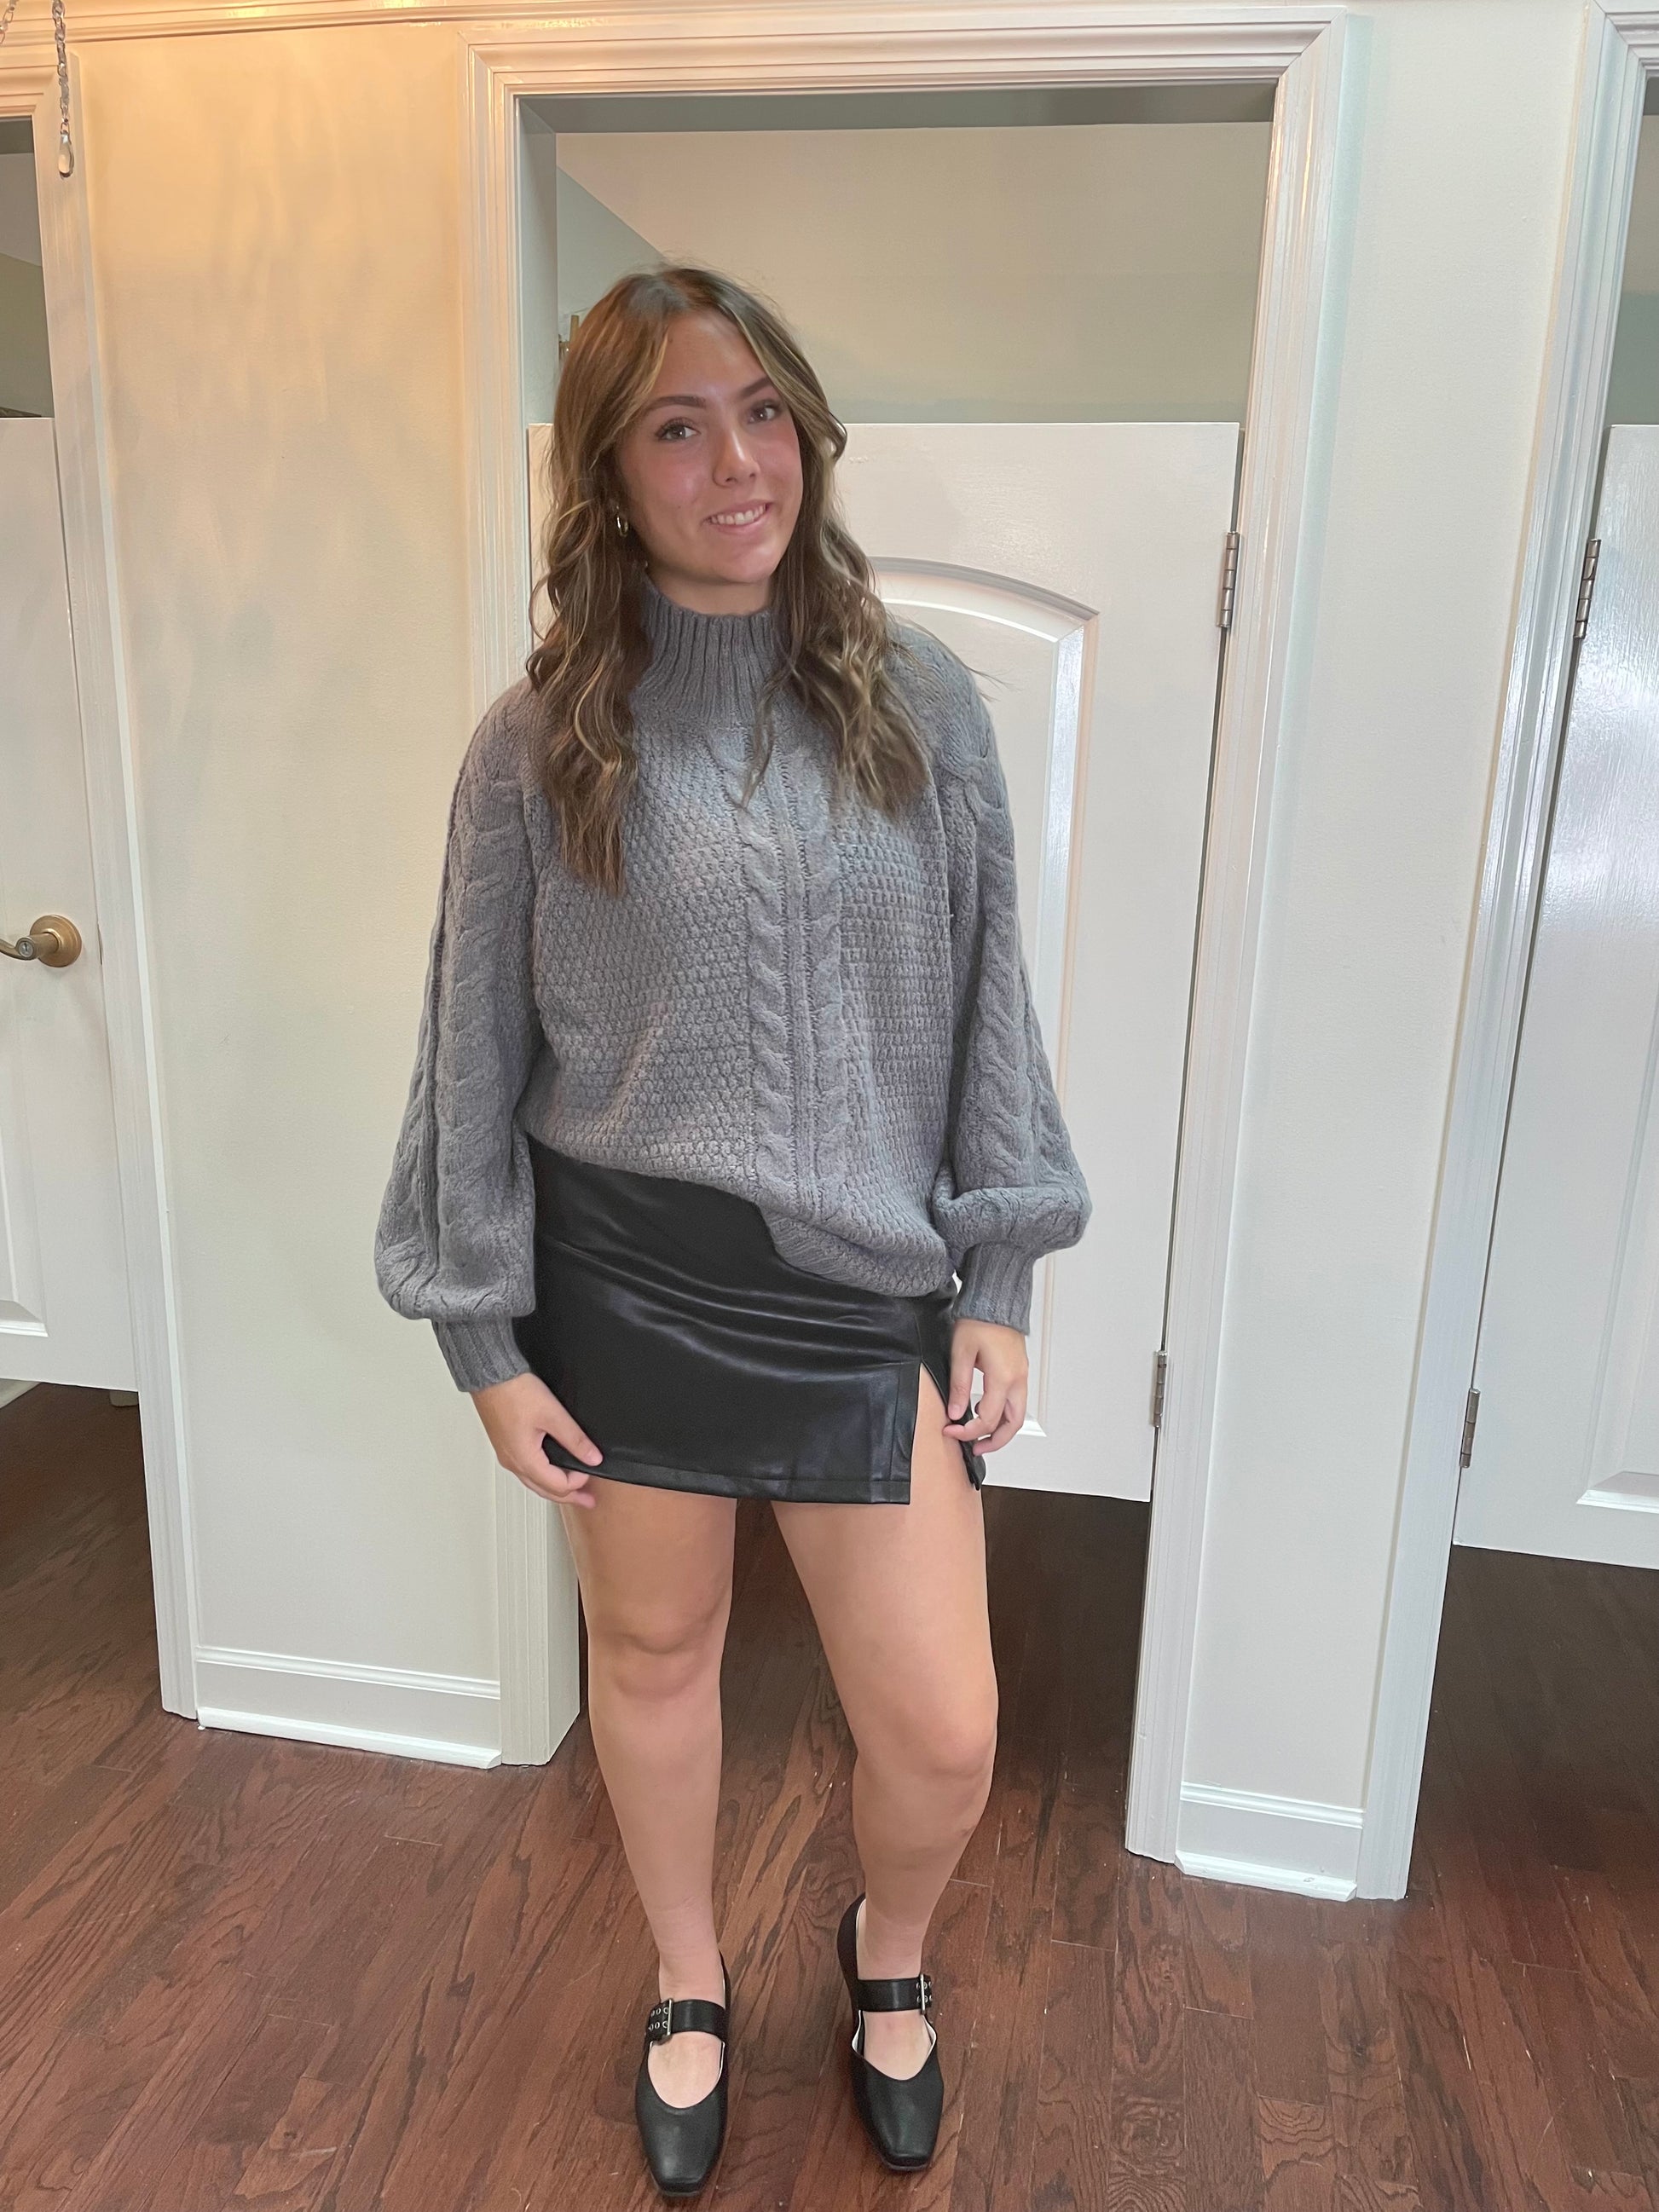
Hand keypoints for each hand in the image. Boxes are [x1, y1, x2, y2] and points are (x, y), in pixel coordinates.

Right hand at [471, 1370, 603, 1506]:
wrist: (490, 1374)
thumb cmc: (513, 1391)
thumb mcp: (552, 1415)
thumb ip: (575, 1439)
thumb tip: (593, 1458)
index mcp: (524, 1459)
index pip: (557, 1485)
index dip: (578, 1482)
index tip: (591, 1469)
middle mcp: (513, 1462)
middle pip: (545, 1490)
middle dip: (569, 1496)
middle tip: (587, 1500)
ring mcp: (507, 1454)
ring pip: (534, 1482)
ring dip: (555, 1487)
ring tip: (573, 1489)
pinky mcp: (506, 1444)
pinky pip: (526, 1470)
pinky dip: (543, 1475)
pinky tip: (551, 1469)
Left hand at [945, 1319, 1027, 1452]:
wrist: (995, 1299)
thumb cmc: (979, 1320)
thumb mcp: (961, 1353)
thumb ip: (959, 1386)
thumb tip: (955, 1412)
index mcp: (1003, 1378)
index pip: (988, 1419)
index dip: (968, 1432)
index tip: (951, 1431)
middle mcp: (1017, 1380)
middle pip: (1012, 1425)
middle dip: (994, 1442)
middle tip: (974, 1449)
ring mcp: (1021, 1375)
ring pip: (1017, 1415)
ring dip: (1001, 1430)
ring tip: (980, 1436)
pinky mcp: (1019, 1371)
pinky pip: (1016, 1401)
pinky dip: (1003, 1414)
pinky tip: (985, 1411)